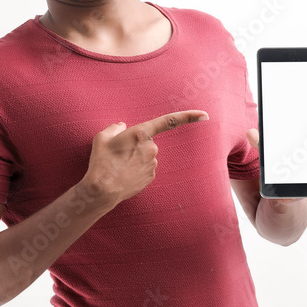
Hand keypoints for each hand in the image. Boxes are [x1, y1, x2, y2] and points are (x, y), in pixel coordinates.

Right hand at [80, 110, 209, 208]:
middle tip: (117, 154)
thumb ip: (114, 128)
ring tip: (117, 166)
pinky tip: (123, 175)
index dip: (188, 116)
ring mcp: (153, 164)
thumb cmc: (101, 162)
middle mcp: (151, 148)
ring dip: (134, 159)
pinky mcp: (151, 178)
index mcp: (141, 134)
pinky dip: (135, 170)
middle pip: (147, 142)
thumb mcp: (102, 138)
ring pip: (145, 156)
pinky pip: (145, 169)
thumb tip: (121, 127)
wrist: (102, 191)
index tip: (205, 115)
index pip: (168, 121)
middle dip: (135, 146)